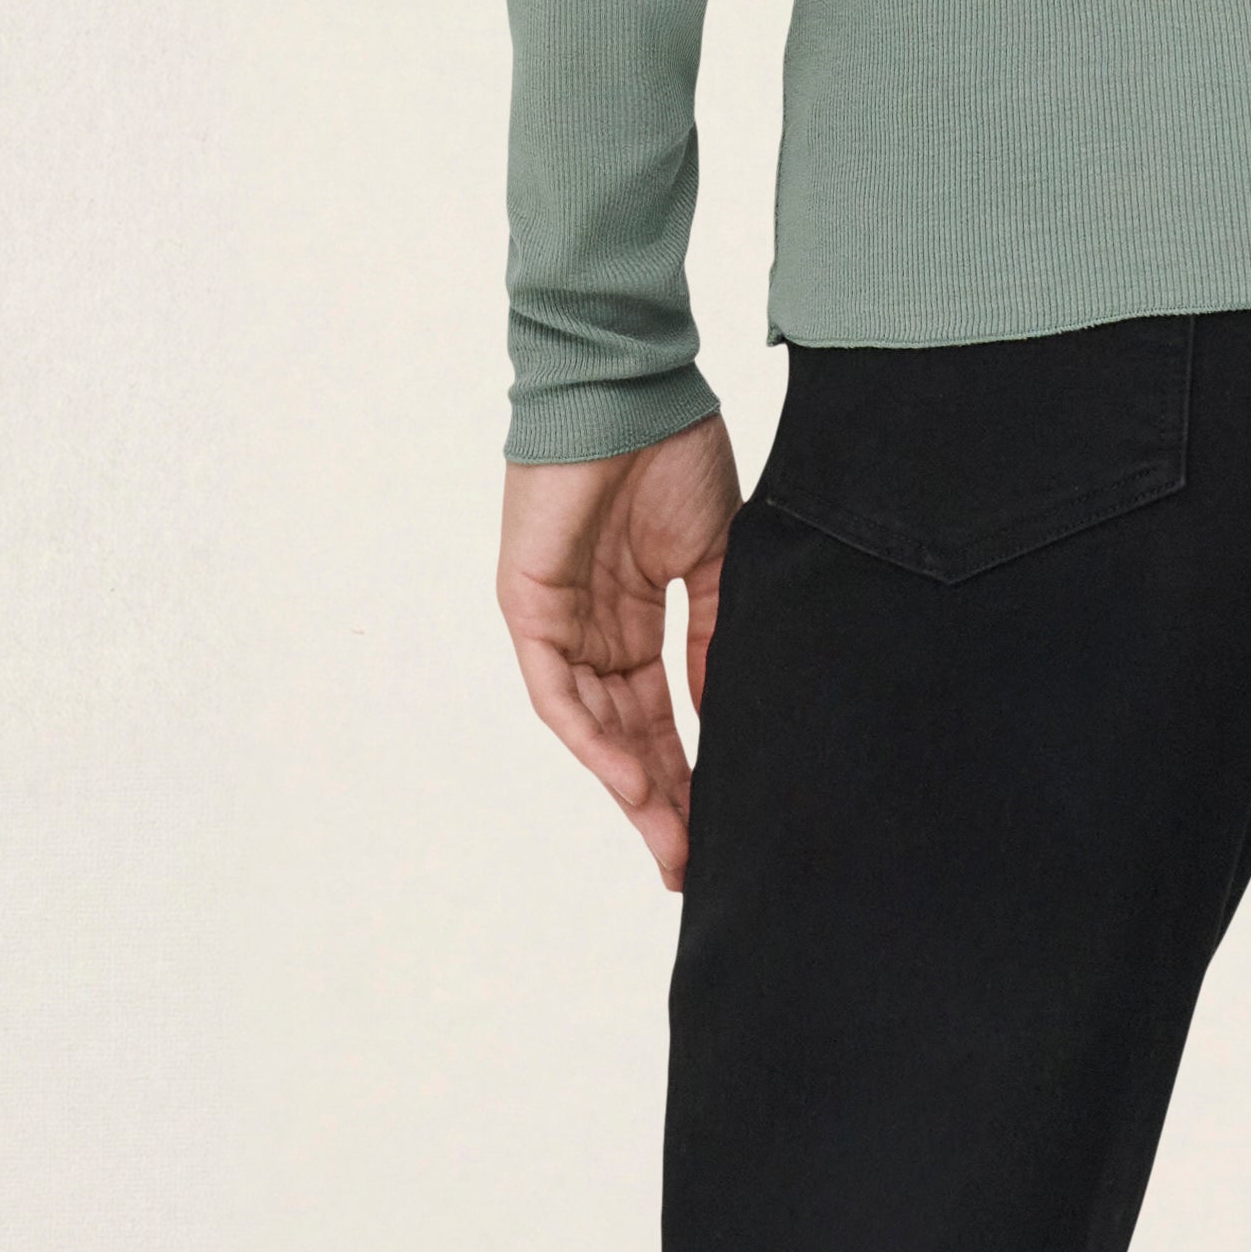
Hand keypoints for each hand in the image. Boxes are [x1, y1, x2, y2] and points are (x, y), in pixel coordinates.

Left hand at [498, 414, 743, 887]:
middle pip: (625, 732)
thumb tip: (722, 716)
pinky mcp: (528, 605)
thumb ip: (715, 636)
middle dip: (661, 800)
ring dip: (630, 786)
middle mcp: (592, 625)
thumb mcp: (714, 558)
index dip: (689, 769)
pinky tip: (632, 784)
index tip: (722, 825)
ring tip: (671, 841)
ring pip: (591, 725)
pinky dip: (593, 739)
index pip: (659, 711)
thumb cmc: (674, 452)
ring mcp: (558, 618)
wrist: (630, 389)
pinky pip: (558, 691)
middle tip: (690, 862)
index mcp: (635, 613)